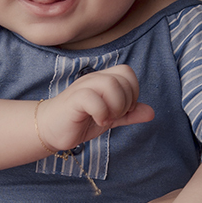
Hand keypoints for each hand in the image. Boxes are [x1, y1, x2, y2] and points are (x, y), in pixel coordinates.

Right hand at [36, 65, 153, 152]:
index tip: (124, 110)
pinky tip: (97, 121)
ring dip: (115, 107)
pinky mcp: (73, 99)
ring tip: (106, 119)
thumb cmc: (80, 121)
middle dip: (126, 102)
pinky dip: (101, 113)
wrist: (50, 129)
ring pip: (110, 84)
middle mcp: (94, 79)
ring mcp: (83, 87)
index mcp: (103, 79)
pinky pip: (93, 99)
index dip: (133, 92)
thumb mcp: (110, 118)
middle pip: (122, 78)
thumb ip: (129, 115)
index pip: (128, 73)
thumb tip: (151, 112)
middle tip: (114, 116)